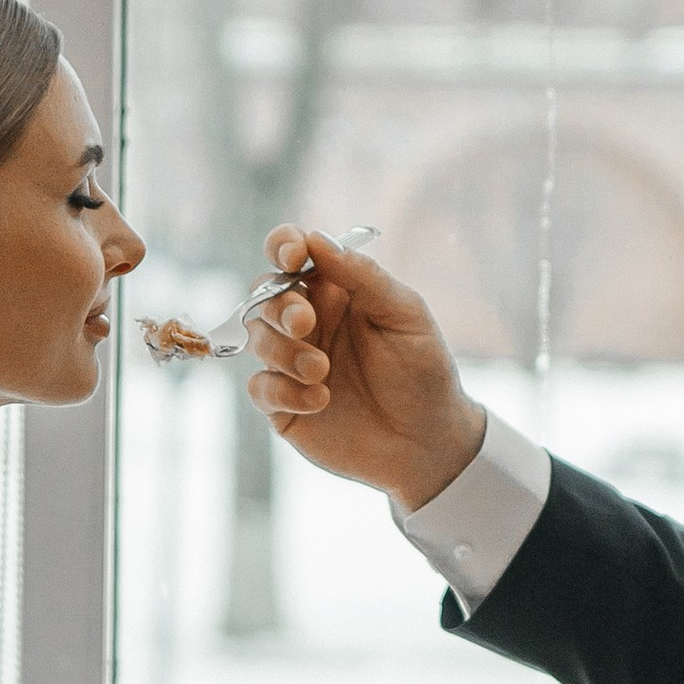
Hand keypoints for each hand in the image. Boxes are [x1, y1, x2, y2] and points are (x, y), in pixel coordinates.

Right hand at [244, 226, 486, 510]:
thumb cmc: (422, 371)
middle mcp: (308, 322)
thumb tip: (317, 240)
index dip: (283, 245)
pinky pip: (259, 387)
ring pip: (257, 339)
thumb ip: (363, 276)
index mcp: (335, 290)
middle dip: (280, 306)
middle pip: (264, 294)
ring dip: (284, 351)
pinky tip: (320, 401)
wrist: (427, 443)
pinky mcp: (284, 404)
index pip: (292, 253)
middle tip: (306, 324)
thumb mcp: (405, 315)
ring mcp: (291, 363)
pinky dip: (283, 391)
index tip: (293, 256)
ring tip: (323, 372)